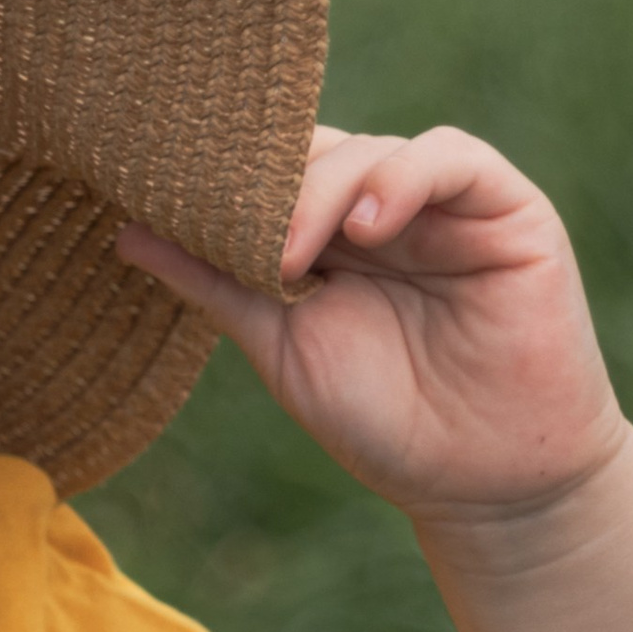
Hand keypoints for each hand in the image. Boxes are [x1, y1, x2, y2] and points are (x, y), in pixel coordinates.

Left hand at [118, 126, 625, 524]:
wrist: (480, 483)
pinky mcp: (508, 211)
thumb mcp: (278, 342)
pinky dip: (403, 178)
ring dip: (321, 189)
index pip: (265, 169)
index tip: (164, 188)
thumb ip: (214, 280)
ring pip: (370, 148)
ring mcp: (442, 206)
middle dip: (262, 183)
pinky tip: (369, 227)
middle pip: (310, 149)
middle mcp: (378, 206)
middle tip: (228, 229)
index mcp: (322, 230)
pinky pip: (453, 158)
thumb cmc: (380, 416)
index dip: (221, 171)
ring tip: (292, 253)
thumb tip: (123, 230)